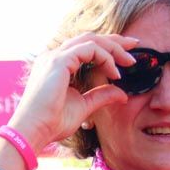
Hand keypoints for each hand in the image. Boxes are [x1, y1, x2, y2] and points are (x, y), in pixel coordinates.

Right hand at [6, 32, 139, 150]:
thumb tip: (123, 94)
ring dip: (113, 48)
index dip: (108, 47)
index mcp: (56, 65)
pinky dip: (105, 57)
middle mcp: (53, 56)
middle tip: (135, 46)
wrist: (34, 131)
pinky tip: (114, 72)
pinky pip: (90, 49)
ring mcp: (54, 57)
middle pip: (90, 38)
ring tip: (129, 61)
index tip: (127, 55)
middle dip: (115, 41)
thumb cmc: (52, 123)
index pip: (85, 47)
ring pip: (91, 40)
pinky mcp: (59, 61)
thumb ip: (101, 96)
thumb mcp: (84, 106)